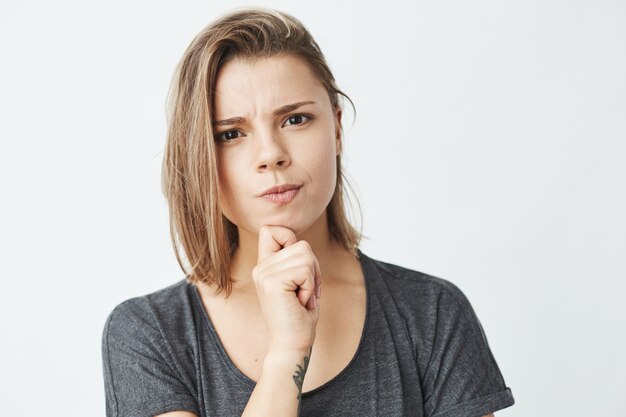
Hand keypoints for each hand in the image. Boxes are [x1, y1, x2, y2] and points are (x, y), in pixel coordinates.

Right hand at [252, 225, 321, 353]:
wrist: (292, 346)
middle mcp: (260, 267)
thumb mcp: (298, 282)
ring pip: (306, 255)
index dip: (291, 240)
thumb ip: (295, 260)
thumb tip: (302, 243)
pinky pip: (306, 270)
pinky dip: (311, 287)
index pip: (271, 229)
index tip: (299, 269)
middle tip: (304, 292)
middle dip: (313, 268)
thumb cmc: (299, 317)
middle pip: (301, 244)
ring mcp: (264, 274)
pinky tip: (301, 302)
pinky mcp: (273, 283)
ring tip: (302, 298)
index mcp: (264, 266)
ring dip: (313, 279)